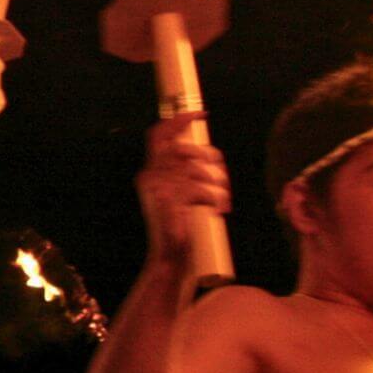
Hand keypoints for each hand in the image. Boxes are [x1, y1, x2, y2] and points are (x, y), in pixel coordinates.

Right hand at [138, 114, 230, 266]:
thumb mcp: (183, 195)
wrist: (170, 258)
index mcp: (150, 173)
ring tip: (223, 201)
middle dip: (209, 158)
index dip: (180, 120)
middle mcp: (149, 177)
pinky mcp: (169, 200)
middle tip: (221, 177)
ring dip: (217, 184)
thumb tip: (210, 156)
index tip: (201, 113)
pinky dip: (214, 198)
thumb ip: (189, 173)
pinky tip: (217, 210)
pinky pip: (199, 188)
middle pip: (184, 148)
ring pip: (196, 168)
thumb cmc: (181, 228)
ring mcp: (157, 188)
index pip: (159, 134)